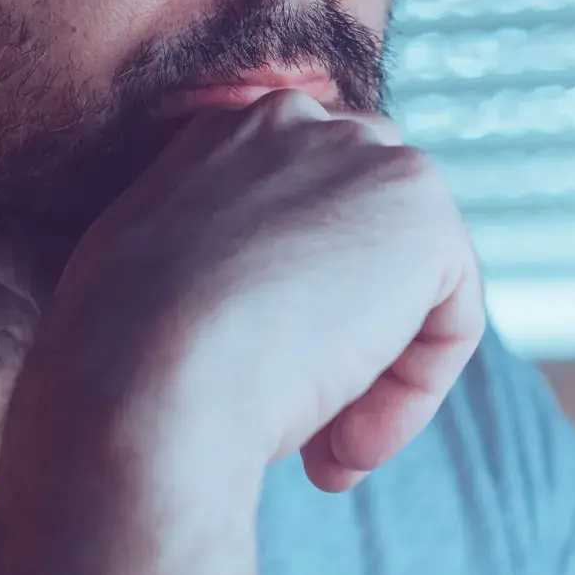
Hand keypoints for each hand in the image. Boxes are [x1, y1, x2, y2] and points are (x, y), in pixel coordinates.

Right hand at [29, 89, 484, 494]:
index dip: (296, 314)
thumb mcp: (156, 284)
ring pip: (411, 287)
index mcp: (223, 131)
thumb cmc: (122, 363)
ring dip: (376, 380)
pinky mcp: (424, 215)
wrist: (142, 382)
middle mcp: (300, 121)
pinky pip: (452, 322)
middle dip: (350, 336)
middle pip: (369, 239)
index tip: (254, 383)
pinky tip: (347, 445)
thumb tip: (266, 314)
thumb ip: (213, 265)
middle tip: (309, 430)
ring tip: (326, 453)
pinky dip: (411, 398)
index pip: (304, 210)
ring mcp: (369, 158)